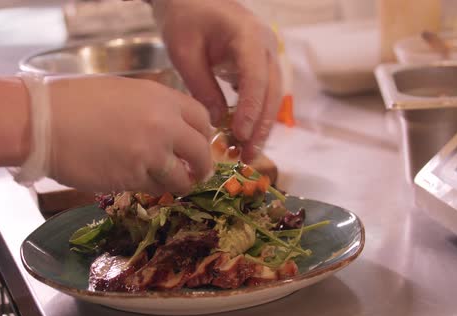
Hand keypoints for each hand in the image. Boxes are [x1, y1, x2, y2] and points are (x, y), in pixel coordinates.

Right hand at [45, 76, 212, 194]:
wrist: (43, 121)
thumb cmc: (74, 100)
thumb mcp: (123, 91)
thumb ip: (153, 107)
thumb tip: (169, 126)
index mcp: (161, 98)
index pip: (202, 119)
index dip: (203, 136)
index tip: (198, 145)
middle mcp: (163, 125)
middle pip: (200, 152)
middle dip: (202, 166)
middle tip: (197, 173)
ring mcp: (149, 154)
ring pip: (181, 178)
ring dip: (179, 184)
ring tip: (172, 185)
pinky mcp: (132, 179)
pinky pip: (153, 188)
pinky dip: (152, 189)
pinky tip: (142, 183)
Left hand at [153, 0, 281, 161]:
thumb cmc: (184, 17)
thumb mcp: (185, 52)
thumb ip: (201, 86)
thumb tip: (215, 121)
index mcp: (248, 35)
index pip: (255, 76)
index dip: (250, 108)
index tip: (240, 134)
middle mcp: (265, 45)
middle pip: (271, 92)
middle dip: (261, 126)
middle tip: (248, 156)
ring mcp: (266, 55)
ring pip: (272, 96)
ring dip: (261, 126)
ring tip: (247, 154)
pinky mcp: (258, 65)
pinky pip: (263, 94)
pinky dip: (255, 116)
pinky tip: (243, 137)